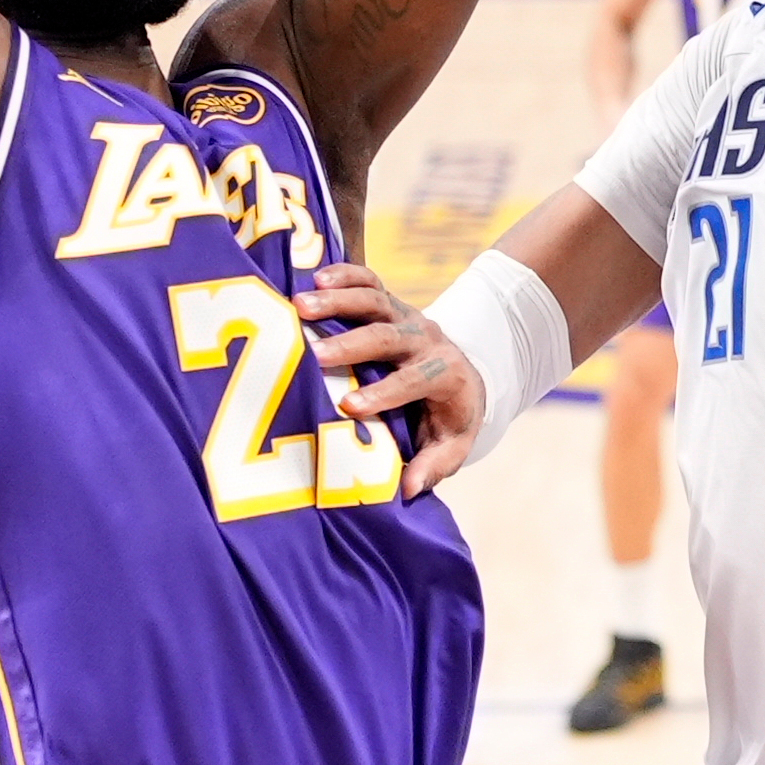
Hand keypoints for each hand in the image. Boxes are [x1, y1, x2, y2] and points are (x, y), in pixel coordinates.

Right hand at [296, 262, 483, 499]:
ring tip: (299, 305)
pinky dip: (345, 274)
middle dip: (352, 345)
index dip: (384, 392)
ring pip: (375, 300)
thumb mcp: (454, 444)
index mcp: (444, 374)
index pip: (414, 381)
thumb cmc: (451, 415)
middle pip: (390, 335)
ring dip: (338, 301)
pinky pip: (369, 280)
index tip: (350, 406)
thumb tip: (407, 489)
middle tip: (315, 354)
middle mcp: (426, 339)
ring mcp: (407, 315)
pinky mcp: (390, 301)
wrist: (465, 370)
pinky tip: (314, 277)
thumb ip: (434, 465)